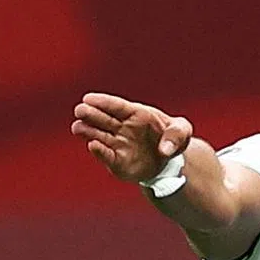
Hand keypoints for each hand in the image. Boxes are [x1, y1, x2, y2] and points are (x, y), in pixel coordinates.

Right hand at [70, 92, 192, 182]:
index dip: (102, 101)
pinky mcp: (117, 161)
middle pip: (103, 118)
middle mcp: (122, 127)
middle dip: (91, 114)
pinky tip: (92, 146)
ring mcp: (118, 143)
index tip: (88, 98)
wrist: (170, 160)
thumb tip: (165, 150)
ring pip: (99, 135)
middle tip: (80, 110)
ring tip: (77, 127)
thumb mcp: (182, 132)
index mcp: (136, 113)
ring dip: (87, 131)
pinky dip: (100, 152)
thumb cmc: (174, 138)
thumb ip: (177, 136)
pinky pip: (107, 156)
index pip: (117, 105)